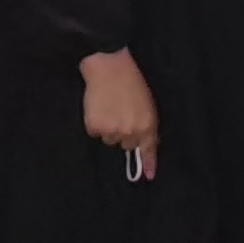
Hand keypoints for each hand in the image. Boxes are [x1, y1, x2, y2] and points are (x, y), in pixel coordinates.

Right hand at [80, 48, 157, 177]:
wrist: (109, 67)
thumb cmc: (131, 82)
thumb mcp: (147, 103)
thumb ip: (147, 125)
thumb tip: (144, 146)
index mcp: (147, 124)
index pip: (148, 149)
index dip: (149, 163)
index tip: (148, 176)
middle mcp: (131, 131)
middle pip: (127, 145)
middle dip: (125, 133)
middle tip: (122, 113)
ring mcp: (112, 130)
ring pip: (110, 139)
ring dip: (109, 128)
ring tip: (110, 107)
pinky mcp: (95, 127)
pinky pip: (96, 132)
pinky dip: (96, 123)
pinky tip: (99, 107)